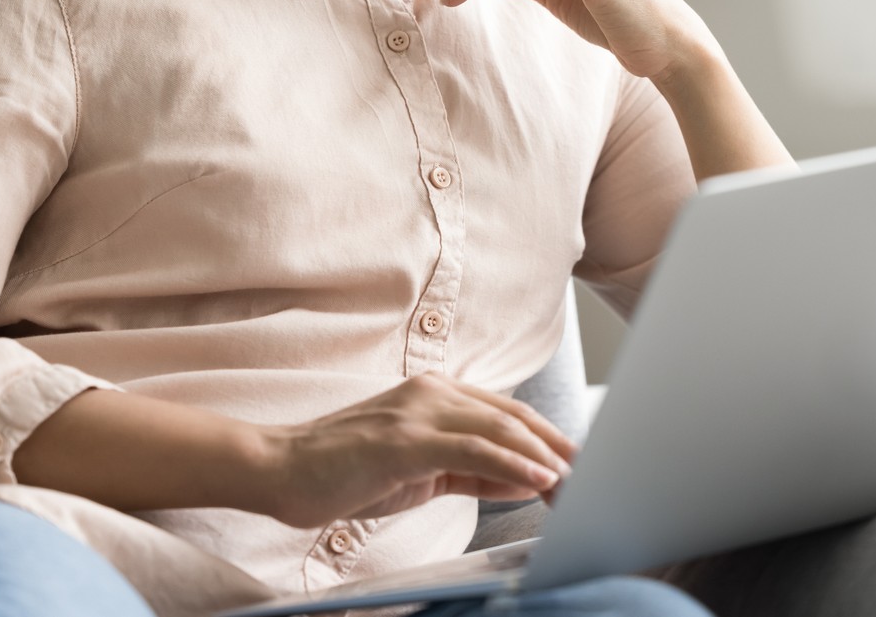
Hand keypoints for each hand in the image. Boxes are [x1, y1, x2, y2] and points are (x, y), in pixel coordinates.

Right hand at [253, 372, 576, 527]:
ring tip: (577, 482)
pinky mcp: (407, 441)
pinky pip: (475, 451)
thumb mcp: (419, 471)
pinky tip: (541, 480)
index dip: (547, 437)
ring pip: (500, 429)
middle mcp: (432, 392)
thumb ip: (470, 470)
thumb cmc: (344, 472)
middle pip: (513, 416)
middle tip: (593, 474)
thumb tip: (524, 478)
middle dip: (557, 446)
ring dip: (545, 457)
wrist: (281, 469)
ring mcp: (418, 412)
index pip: (505, 413)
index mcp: (433, 394)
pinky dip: (514, 465)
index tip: (579, 461)